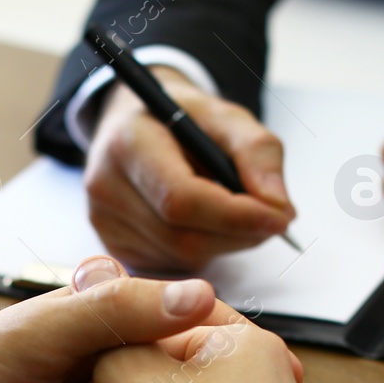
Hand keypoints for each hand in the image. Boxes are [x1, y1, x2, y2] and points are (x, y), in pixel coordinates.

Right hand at [85, 66, 294, 270]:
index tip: (279, 218)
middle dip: (239, 234)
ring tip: (236, 212)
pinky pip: (173, 265)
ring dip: (225, 243)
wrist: (136, 123)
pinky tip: (204, 223)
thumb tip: (278, 207)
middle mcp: (105, 186)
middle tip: (273, 219)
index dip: (235, 215)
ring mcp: (104, 222)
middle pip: (183, 236)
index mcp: (129, 143)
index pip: (181, 198)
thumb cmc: (182, 118)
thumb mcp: (226, 116)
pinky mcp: (114, 247)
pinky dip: (203, 251)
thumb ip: (258, 153)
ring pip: (182, 256)